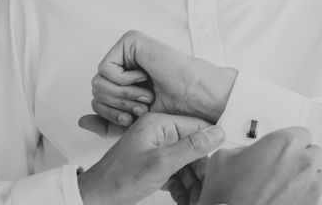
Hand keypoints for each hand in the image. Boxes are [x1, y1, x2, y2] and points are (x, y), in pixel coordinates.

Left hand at [77, 112, 224, 204]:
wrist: (96, 198)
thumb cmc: (121, 178)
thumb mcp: (161, 162)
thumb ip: (191, 147)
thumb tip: (218, 132)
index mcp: (159, 124)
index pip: (196, 126)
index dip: (211, 143)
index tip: (225, 158)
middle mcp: (158, 133)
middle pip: (193, 147)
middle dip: (201, 169)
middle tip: (208, 186)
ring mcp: (157, 150)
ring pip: (186, 163)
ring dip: (193, 182)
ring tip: (196, 197)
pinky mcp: (155, 165)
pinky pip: (176, 173)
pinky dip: (182, 187)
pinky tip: (185, 199)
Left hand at [90, 30, 237, 128]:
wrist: (194, 99)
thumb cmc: (172, 110)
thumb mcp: (133, 124)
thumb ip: (108, 123)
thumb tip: (81, 121)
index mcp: (123, 79)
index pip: (96, 100)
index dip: (112, 115)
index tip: (136, 117)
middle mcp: (123, 62)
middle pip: (95, 91)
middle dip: (119, 106)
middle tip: (144, 104)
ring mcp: (125, 50)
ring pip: (97, 82)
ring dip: (123, 95)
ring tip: (146, 93)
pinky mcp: (130, 41)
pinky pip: (106, 68)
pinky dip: (124, 81)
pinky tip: (144, 77)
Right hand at [199, 127, 321, 204]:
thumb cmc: (229, 195)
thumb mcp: (224, 158)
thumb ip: (243, 149)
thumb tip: (245, 154)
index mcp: (285, 143)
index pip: (303, 132)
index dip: (291, 140)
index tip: (283, 146)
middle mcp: (302, 163)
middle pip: (315, 151)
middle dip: (302, 156)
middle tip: (284, 162)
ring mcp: (310, 187)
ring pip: (319, 174)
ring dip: (307, 175)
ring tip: (287, 181)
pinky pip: (315, 195)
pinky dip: (304, 194)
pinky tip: (287, 196)